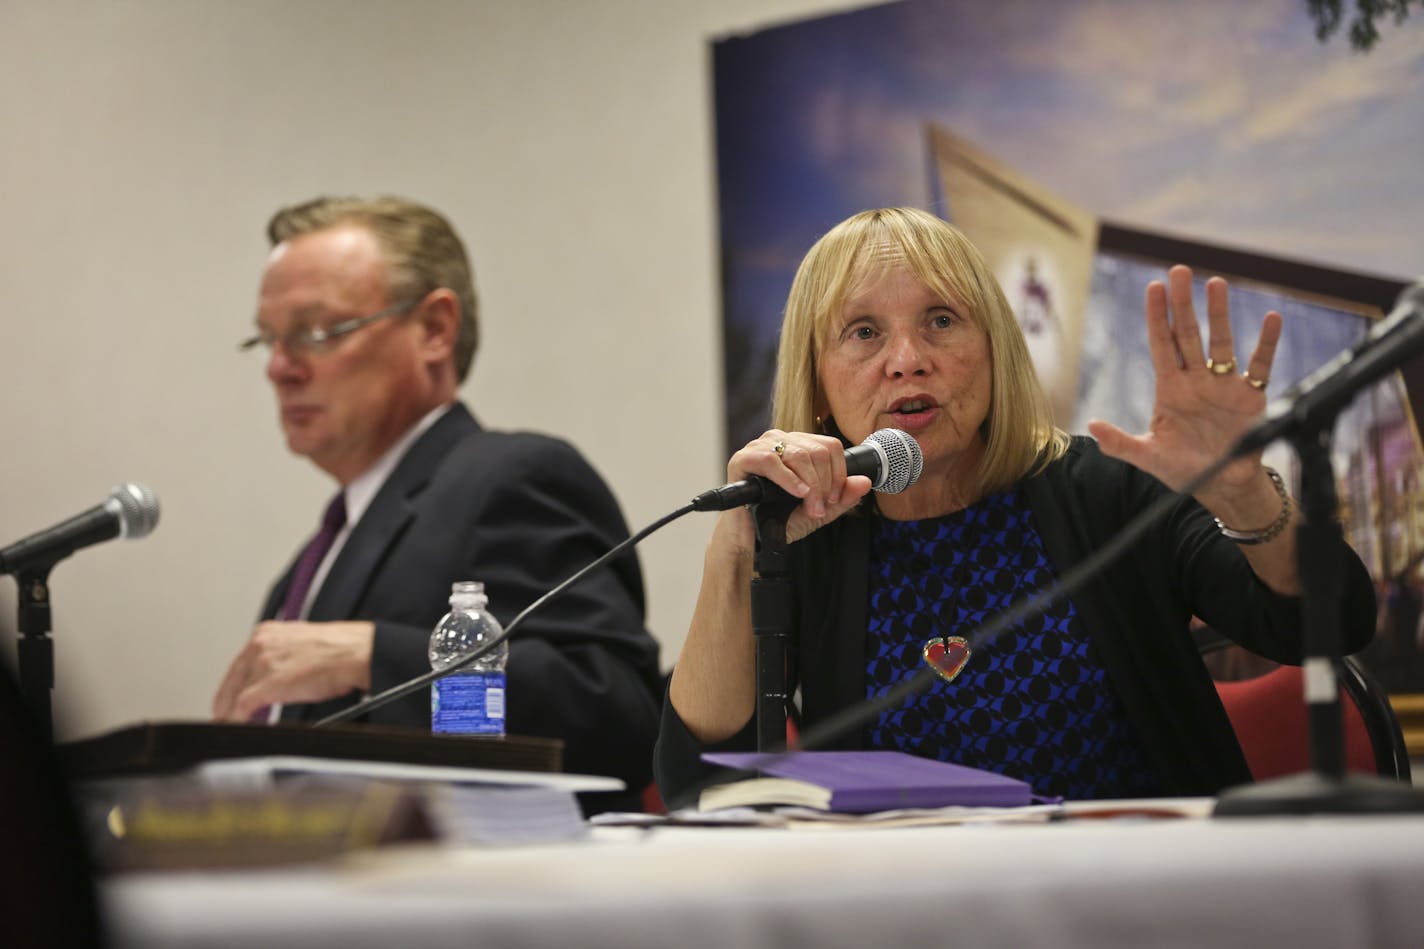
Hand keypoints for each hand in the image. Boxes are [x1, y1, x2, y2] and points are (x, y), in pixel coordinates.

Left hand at [212, 620, 374, 721]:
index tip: (229, 698)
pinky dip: (236, 720)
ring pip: (233, 694)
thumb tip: (277, 677)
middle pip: (231, 680)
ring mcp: (263, 663)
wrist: (357, 653)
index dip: (231, 685)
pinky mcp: (269, 683)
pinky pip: (242, 706)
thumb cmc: (341, 650)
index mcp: (268, 633)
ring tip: (230, 725)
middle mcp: (260, 644)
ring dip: (229, 713)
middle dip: (225, 702)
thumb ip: (283, 657)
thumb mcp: (303, 644)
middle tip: (223, 717)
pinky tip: (237, 727)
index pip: (239, 664)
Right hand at [716, 429, 873, 554]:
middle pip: (817, 450)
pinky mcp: (742, 459)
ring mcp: (760, 447)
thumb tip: (864, 482)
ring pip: (798, 454)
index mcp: (798, 446)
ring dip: (810, 485)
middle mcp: (780, 441)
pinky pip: (770, 459)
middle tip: (819, 508)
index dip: (839, 473)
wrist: (752, 540)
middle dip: (824, 484)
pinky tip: (796, 493)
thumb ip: (842, 498)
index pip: (830, 445)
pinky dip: (788, 478)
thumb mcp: (819, 511)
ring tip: (809, 507)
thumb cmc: (780, 522)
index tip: (834, 499)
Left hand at [1088, 265, 1281, 510]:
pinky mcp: (1250, 397)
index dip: (1157, 317)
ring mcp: (1224, 385)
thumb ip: (1120, 443)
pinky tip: (1271, 318)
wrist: (1221, 486)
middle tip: (1180, 271)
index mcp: (1170, 388)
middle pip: (1188, 334)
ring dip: (1219, 314)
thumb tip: (1092, 427)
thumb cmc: (1183, 469)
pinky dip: (1266, 343)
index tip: (1154, 287)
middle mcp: (1196, 379)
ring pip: (1221, 342)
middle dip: (1183, 304)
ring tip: (1216, 283)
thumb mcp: (1147, 457)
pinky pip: (1259, 365)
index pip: (1161, 344)